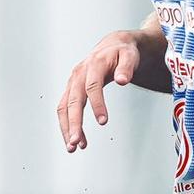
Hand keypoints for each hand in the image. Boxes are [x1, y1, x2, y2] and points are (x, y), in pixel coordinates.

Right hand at [57, 29, 147, 151]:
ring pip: (64, 107)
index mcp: (93, 65)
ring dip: (67, 128)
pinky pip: (65, 109)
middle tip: (77, 142)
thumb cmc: (122, 52)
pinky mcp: (71, 90)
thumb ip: (127, 68)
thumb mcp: (130, 56)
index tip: (103, 122)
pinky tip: (77, 139)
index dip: (97, 104)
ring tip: (73, 147)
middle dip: (74, 123)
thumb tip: (123, 80)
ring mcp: (72, 82)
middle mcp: (78, 74)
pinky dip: (68, 125)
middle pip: (73, 100)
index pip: (92, 86)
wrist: (112, 46)